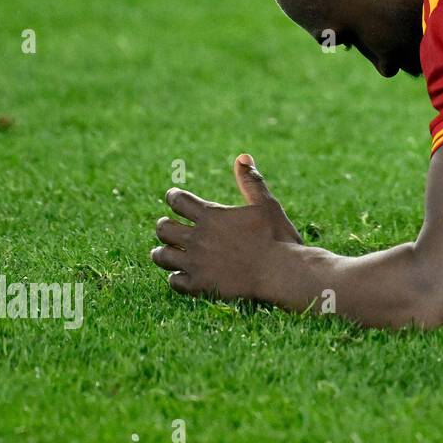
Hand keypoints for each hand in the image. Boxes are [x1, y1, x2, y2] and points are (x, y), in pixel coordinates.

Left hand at [152, 154, 302, 299]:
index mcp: (211, 215)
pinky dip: (175, 277)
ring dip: (162, 252)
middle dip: (164, 226)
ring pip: (162, 256)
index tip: (174, 197)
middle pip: (163, 228)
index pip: (178, 200)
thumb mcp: (266, 205)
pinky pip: (174, 282)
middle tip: (169, 226)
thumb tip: (242, 157)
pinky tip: (181, 275)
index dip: (173, 196)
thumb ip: (251, 182)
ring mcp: (196, 263)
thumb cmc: (276, 237)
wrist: (280, 273)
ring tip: (166, 252)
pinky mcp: (199, 285)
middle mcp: (198, 238)